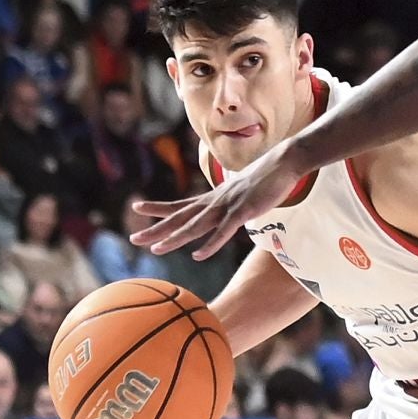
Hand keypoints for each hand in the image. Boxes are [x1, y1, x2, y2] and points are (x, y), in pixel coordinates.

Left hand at [135, 142, 304, 259]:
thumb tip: (229, 207)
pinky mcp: (242, 212)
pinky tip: (197, 255)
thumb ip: (231, 201)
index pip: (179, 205)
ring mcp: (226, 207)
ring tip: (156, 249)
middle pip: (179, 218)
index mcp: (212, 198)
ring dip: (175, 238)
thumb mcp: (241, 190)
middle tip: (134, 239)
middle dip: (156, 229)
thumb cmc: (264, 178)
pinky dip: (210, 244)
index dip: (158, 208)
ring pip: (195, 226)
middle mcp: (213, 202)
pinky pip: (223, 232)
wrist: (283, 163)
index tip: (137, 208)